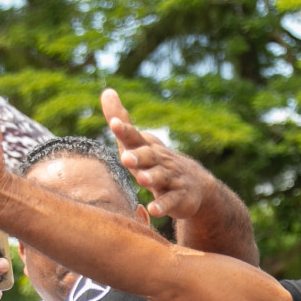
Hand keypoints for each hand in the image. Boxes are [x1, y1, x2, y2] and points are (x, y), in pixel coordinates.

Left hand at [104, 91, 210, 219]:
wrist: (194, 184)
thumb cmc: (156, 161)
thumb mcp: (137, 142)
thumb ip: (121, 119)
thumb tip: (106, 91)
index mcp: (147, 148)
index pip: (135, 137)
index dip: (125, 130)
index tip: (114, 123)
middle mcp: (160, 161)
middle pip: (149, 157)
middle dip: (138, 156)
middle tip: (126, 158)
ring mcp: (171, 179)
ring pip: (161, 178)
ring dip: (152, 178)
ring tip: (142, 179)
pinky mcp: (179, 199)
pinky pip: (171, 202)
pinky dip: (162, 206)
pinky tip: (153, 209)